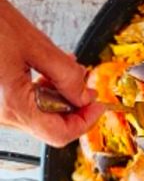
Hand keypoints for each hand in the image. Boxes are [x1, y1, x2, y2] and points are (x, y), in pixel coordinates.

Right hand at [0, 0, 102, 146]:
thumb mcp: (34, 45)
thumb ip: (66, 76)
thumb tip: (85, 96)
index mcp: (12, 105)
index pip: (60, 134)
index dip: (86, 122)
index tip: (98, 105)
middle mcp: (0, 114)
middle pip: (50, 126)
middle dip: (73, 106)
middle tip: (84, 83)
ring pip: (38, 115)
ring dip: (57, 97)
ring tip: (64, 70)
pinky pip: (23, 104)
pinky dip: (40, 92)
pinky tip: (45, 72)